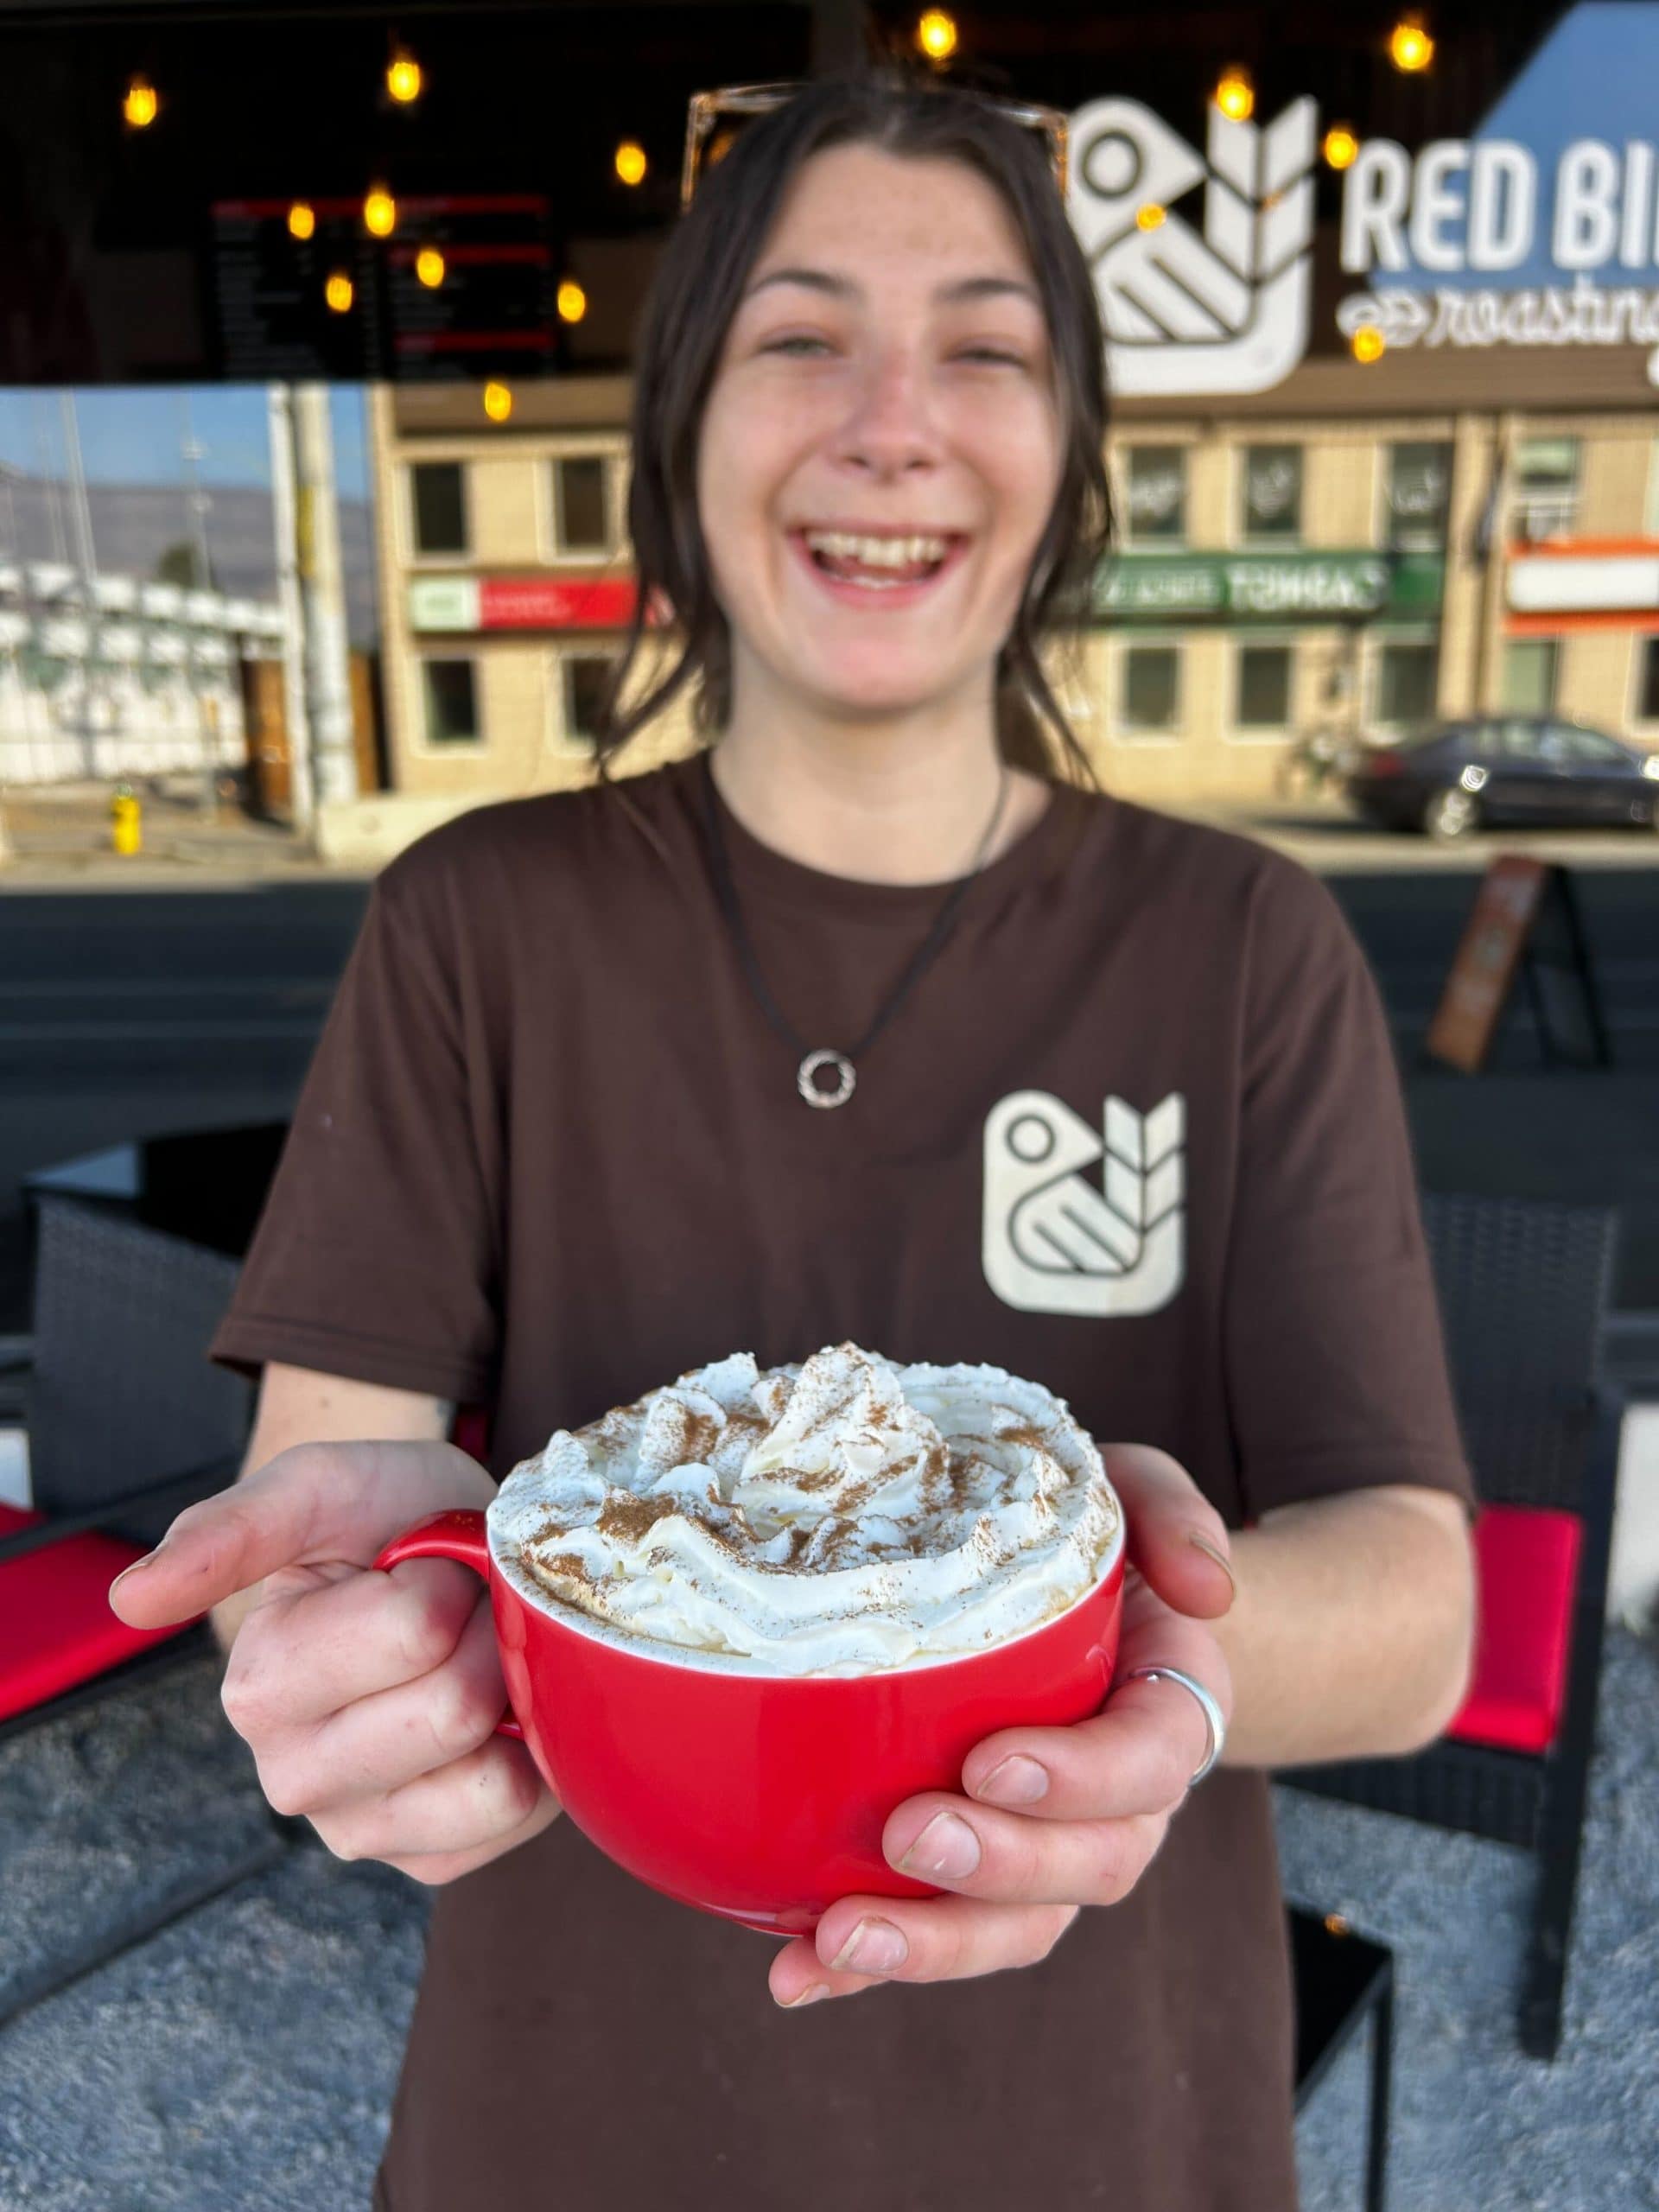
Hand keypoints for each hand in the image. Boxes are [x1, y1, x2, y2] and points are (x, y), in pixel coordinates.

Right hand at [106, 1440, 560, 1884]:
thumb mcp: (319, 1486)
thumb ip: (233, 1529)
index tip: (417, 1565)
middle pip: (451, 1711)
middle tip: (457, 1611)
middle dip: (481, 1638)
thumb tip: (130, 1598)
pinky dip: (528, 1755)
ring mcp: (359, 1829)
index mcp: (257, 1685)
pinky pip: (512, 1819)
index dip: (440, 1581)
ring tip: (471, 1659)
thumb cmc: (385, 1516)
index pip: (409, 1633)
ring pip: (485, 1779)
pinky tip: (494, 1718)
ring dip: (509, 1696)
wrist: (457, 1552)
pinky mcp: (427, 1861)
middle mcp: (292, 1774)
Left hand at [768, 1444, 1234, 2007]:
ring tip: (834, 1936)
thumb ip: (1174, 1513)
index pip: (1151, 1761)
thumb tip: (1208, 1590)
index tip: (992, 1762)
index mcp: (1168, 1707)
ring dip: (928, 1943)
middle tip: (907, 1832)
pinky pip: (933, 1931)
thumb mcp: (1134, 1489)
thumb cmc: (1087, 1535)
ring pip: (1016, 1926)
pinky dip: (863, 1967)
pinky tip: (792, 1974)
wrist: (1066, 1591)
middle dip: (1000, 1867)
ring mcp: (1051, 1848)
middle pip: (1089, 1866)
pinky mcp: (973, 1873)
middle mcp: (1123, 1800)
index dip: (1081, 1778)